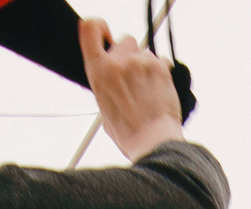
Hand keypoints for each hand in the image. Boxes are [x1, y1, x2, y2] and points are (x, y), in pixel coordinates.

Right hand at [78, 17, 184, 161]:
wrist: (152, 139)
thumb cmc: (128, 131)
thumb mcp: (104, 106)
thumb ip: (106, 83)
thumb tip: (112, 76)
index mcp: (98, 71)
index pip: (90, 29)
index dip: (98, 27)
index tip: (105, 34)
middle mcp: (117, 62)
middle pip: (125, 41)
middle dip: (129, 55)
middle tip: (133, 79)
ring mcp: (139, 62)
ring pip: (144, 53)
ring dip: (146, 66)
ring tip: (147, 92)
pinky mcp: (159, 66)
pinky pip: (160, 61)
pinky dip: (160, 73)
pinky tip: (158, 91)